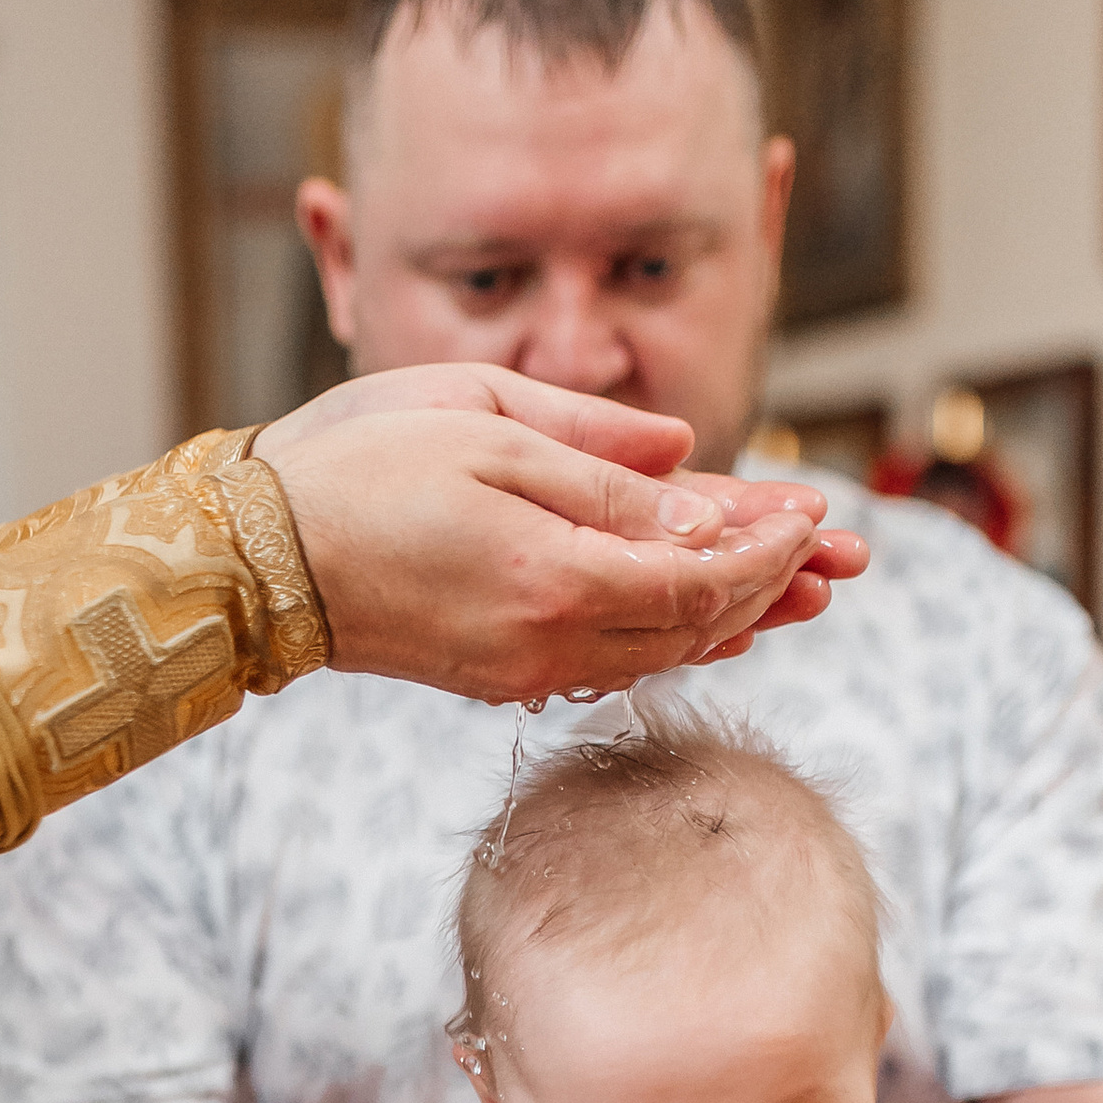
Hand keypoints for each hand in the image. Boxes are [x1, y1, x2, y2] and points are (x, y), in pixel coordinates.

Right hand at [257, 368, 867, 700]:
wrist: (258, 556)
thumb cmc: (360, 461)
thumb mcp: (489, 423)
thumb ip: (600, 455)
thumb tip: (696, 471)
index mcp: (556, 574)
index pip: (702, 574)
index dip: (769, 547)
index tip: (818, 513)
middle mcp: (548, 642)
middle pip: (697, 623)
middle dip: (775, 585)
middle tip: (844, 556)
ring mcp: (521, 671)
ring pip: (660, 652)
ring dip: (736, 618)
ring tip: (806, 592)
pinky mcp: (496, 679)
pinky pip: (612, 665)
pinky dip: (671, 639)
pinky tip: (712, 625)